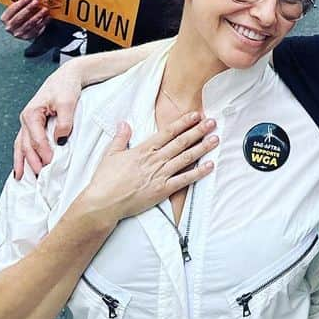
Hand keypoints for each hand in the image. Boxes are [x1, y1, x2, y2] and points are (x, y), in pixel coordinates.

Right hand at [1, 0, 50, 42]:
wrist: (20, 30)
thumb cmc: (19, 16)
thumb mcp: (17, 10)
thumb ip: (21, 4)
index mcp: (5, 19)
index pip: (11, 10)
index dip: (20, 3)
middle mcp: (10, 27)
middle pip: (19, 17)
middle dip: (29, 9)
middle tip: (37, 2)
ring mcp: (18, 33)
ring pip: (29, 24)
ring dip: (38, 15)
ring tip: (45, 9)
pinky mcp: (27, 37)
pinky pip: (36, 29)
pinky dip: (43, 23)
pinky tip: (47, 17)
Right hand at [14, 59, 84, 177]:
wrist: (67, 76)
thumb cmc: (66, 86)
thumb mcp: (68, 103)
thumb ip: (64, 122)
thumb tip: (60, 140)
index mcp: (31, 113)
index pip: (36, 139)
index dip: (44, 152)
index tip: (51, 164)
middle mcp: (26, 118)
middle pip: (26, 145)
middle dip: (32, 162)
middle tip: (40, 176)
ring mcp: (28, 122)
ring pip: (21, 145)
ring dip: (23, 161)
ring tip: (22, 178)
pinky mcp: (34, 124)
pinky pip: (25, 142)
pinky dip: (23, 154)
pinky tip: (22, 166)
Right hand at [73, 114, 216, 230]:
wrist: (103, 203)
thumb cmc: (104, 180)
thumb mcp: (110, 155)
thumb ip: (120, 138)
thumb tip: (124, 123)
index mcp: (143, 150)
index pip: (168, 132)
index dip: (183, 123)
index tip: (195, 115)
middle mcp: (154, 160)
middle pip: (181, 142)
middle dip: (198, 131)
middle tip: (212, 122)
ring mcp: (160, 175)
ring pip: (186, 158)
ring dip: (202, 148)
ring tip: (215, 139)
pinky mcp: (162, 190)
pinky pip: (184, 180)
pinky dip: (198, 173)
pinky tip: (209, 166)